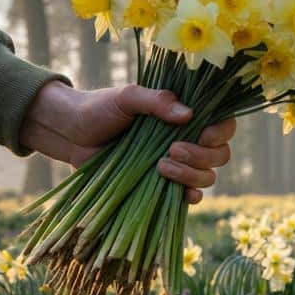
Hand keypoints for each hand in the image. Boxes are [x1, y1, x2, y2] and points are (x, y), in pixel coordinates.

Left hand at [19, 81, 237, 204]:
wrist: (70, 135)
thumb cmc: (99, 109)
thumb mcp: (127, 97)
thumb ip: (156, 101)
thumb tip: (188, 114)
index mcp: (185, 116)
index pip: (223, 124)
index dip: (222, 132)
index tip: (204, 133)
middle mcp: (188, 140)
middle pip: (220, 154)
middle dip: (203, 155)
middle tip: (172, 150)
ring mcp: (177, 166)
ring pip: (207, 177)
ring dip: (192, 175)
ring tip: (161, 166)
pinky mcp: (162, 187)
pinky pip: (190, 197)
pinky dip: (191, 197)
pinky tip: (181, 193)